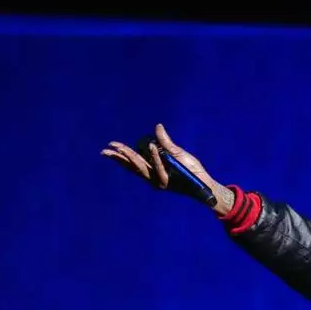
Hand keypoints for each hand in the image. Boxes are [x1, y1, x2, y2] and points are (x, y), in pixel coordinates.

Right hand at [101, 124, 233, 212]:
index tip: (111, 145)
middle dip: (120, 157)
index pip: (133, 162)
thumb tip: (158, 126)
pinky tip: (151, 147)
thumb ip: (165, 141)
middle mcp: (153, 176)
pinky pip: (159, 169)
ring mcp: (159, 181)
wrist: (204, 182)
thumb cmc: (191, 169)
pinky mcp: (167, 183)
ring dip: (132, 157)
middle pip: (133, 166)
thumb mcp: (177, 152)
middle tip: (107, 149)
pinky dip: (156, 158)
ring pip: (143, 168)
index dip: (122, 154)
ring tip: (121, 148)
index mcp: (153, 169)